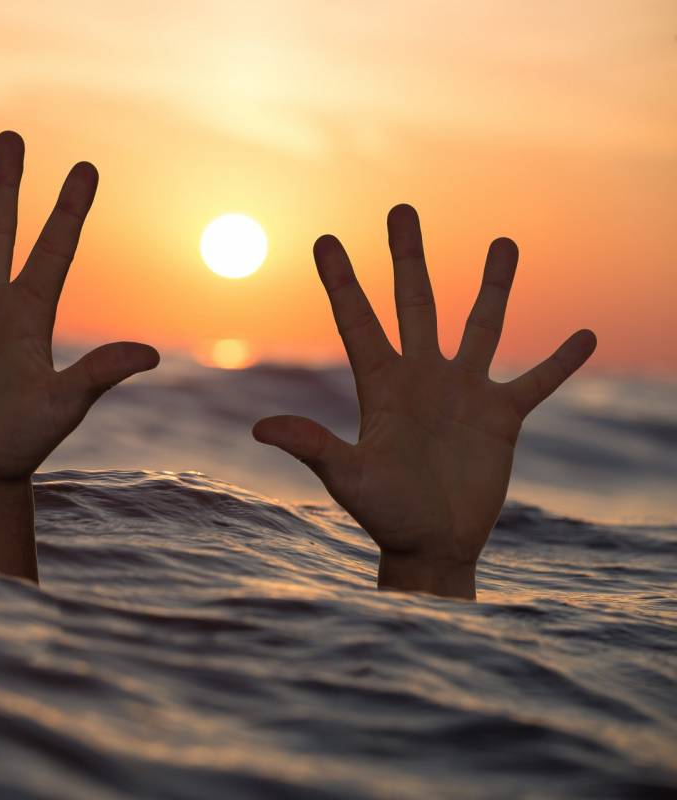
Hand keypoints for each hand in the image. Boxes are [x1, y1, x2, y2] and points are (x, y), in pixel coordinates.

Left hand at [253, 205, 595, 598]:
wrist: (431, 546)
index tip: (325, 239)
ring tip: (504, 241)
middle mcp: (421, 377)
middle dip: (408, 257)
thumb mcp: (348, 478)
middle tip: (402, 209)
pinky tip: (585, 335)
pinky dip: (560, 361)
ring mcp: (462, 392)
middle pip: (415, 302)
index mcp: (381, 385)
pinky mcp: (501, 417)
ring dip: (494, 286)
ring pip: (480, 325)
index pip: (357, 320)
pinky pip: (536, 381)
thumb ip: (313, 446)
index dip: (341, 281)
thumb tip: (260, 428)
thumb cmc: (384, 515)